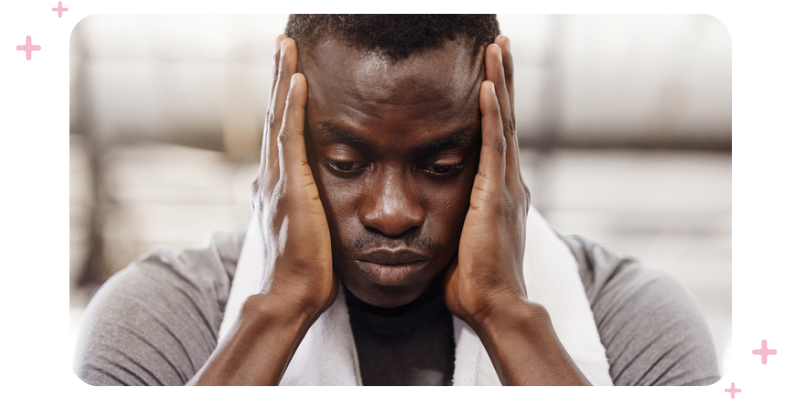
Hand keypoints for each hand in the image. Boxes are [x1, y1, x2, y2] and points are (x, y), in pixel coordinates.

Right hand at [250, 35, 337, 319]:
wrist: (294, 294)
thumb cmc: (304, 268)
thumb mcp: (298, 228)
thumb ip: (292, 204)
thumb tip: (280, 191)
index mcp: (276, 183)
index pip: (279, 131)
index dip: (282, 99)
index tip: (288, 71)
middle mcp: (272, 174)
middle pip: (273, 114)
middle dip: (278, 76)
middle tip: (282, 43)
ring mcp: (278, 179)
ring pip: (277, 117)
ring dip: (282, 79)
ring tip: (286, 46)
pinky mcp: (290, 186)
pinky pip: (290, 137)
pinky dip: (292, 107)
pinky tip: (298, 81)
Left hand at [443, 36, 529, 326]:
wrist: (494, 305)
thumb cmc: (475, 279)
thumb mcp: (465, 237)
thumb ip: (461, 215)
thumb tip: (443, 208)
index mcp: (499, 189)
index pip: (497, 133)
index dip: (497, 100)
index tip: (491, 71)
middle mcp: (508, 180)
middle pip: (505, 117)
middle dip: (504, 79)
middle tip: (500, 43)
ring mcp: (505, 185)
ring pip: (503, 122)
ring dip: (500, 83)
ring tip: (497, 48)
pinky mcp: (494, 195)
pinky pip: (491, 146)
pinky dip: (491, 114)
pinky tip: (487, 86)